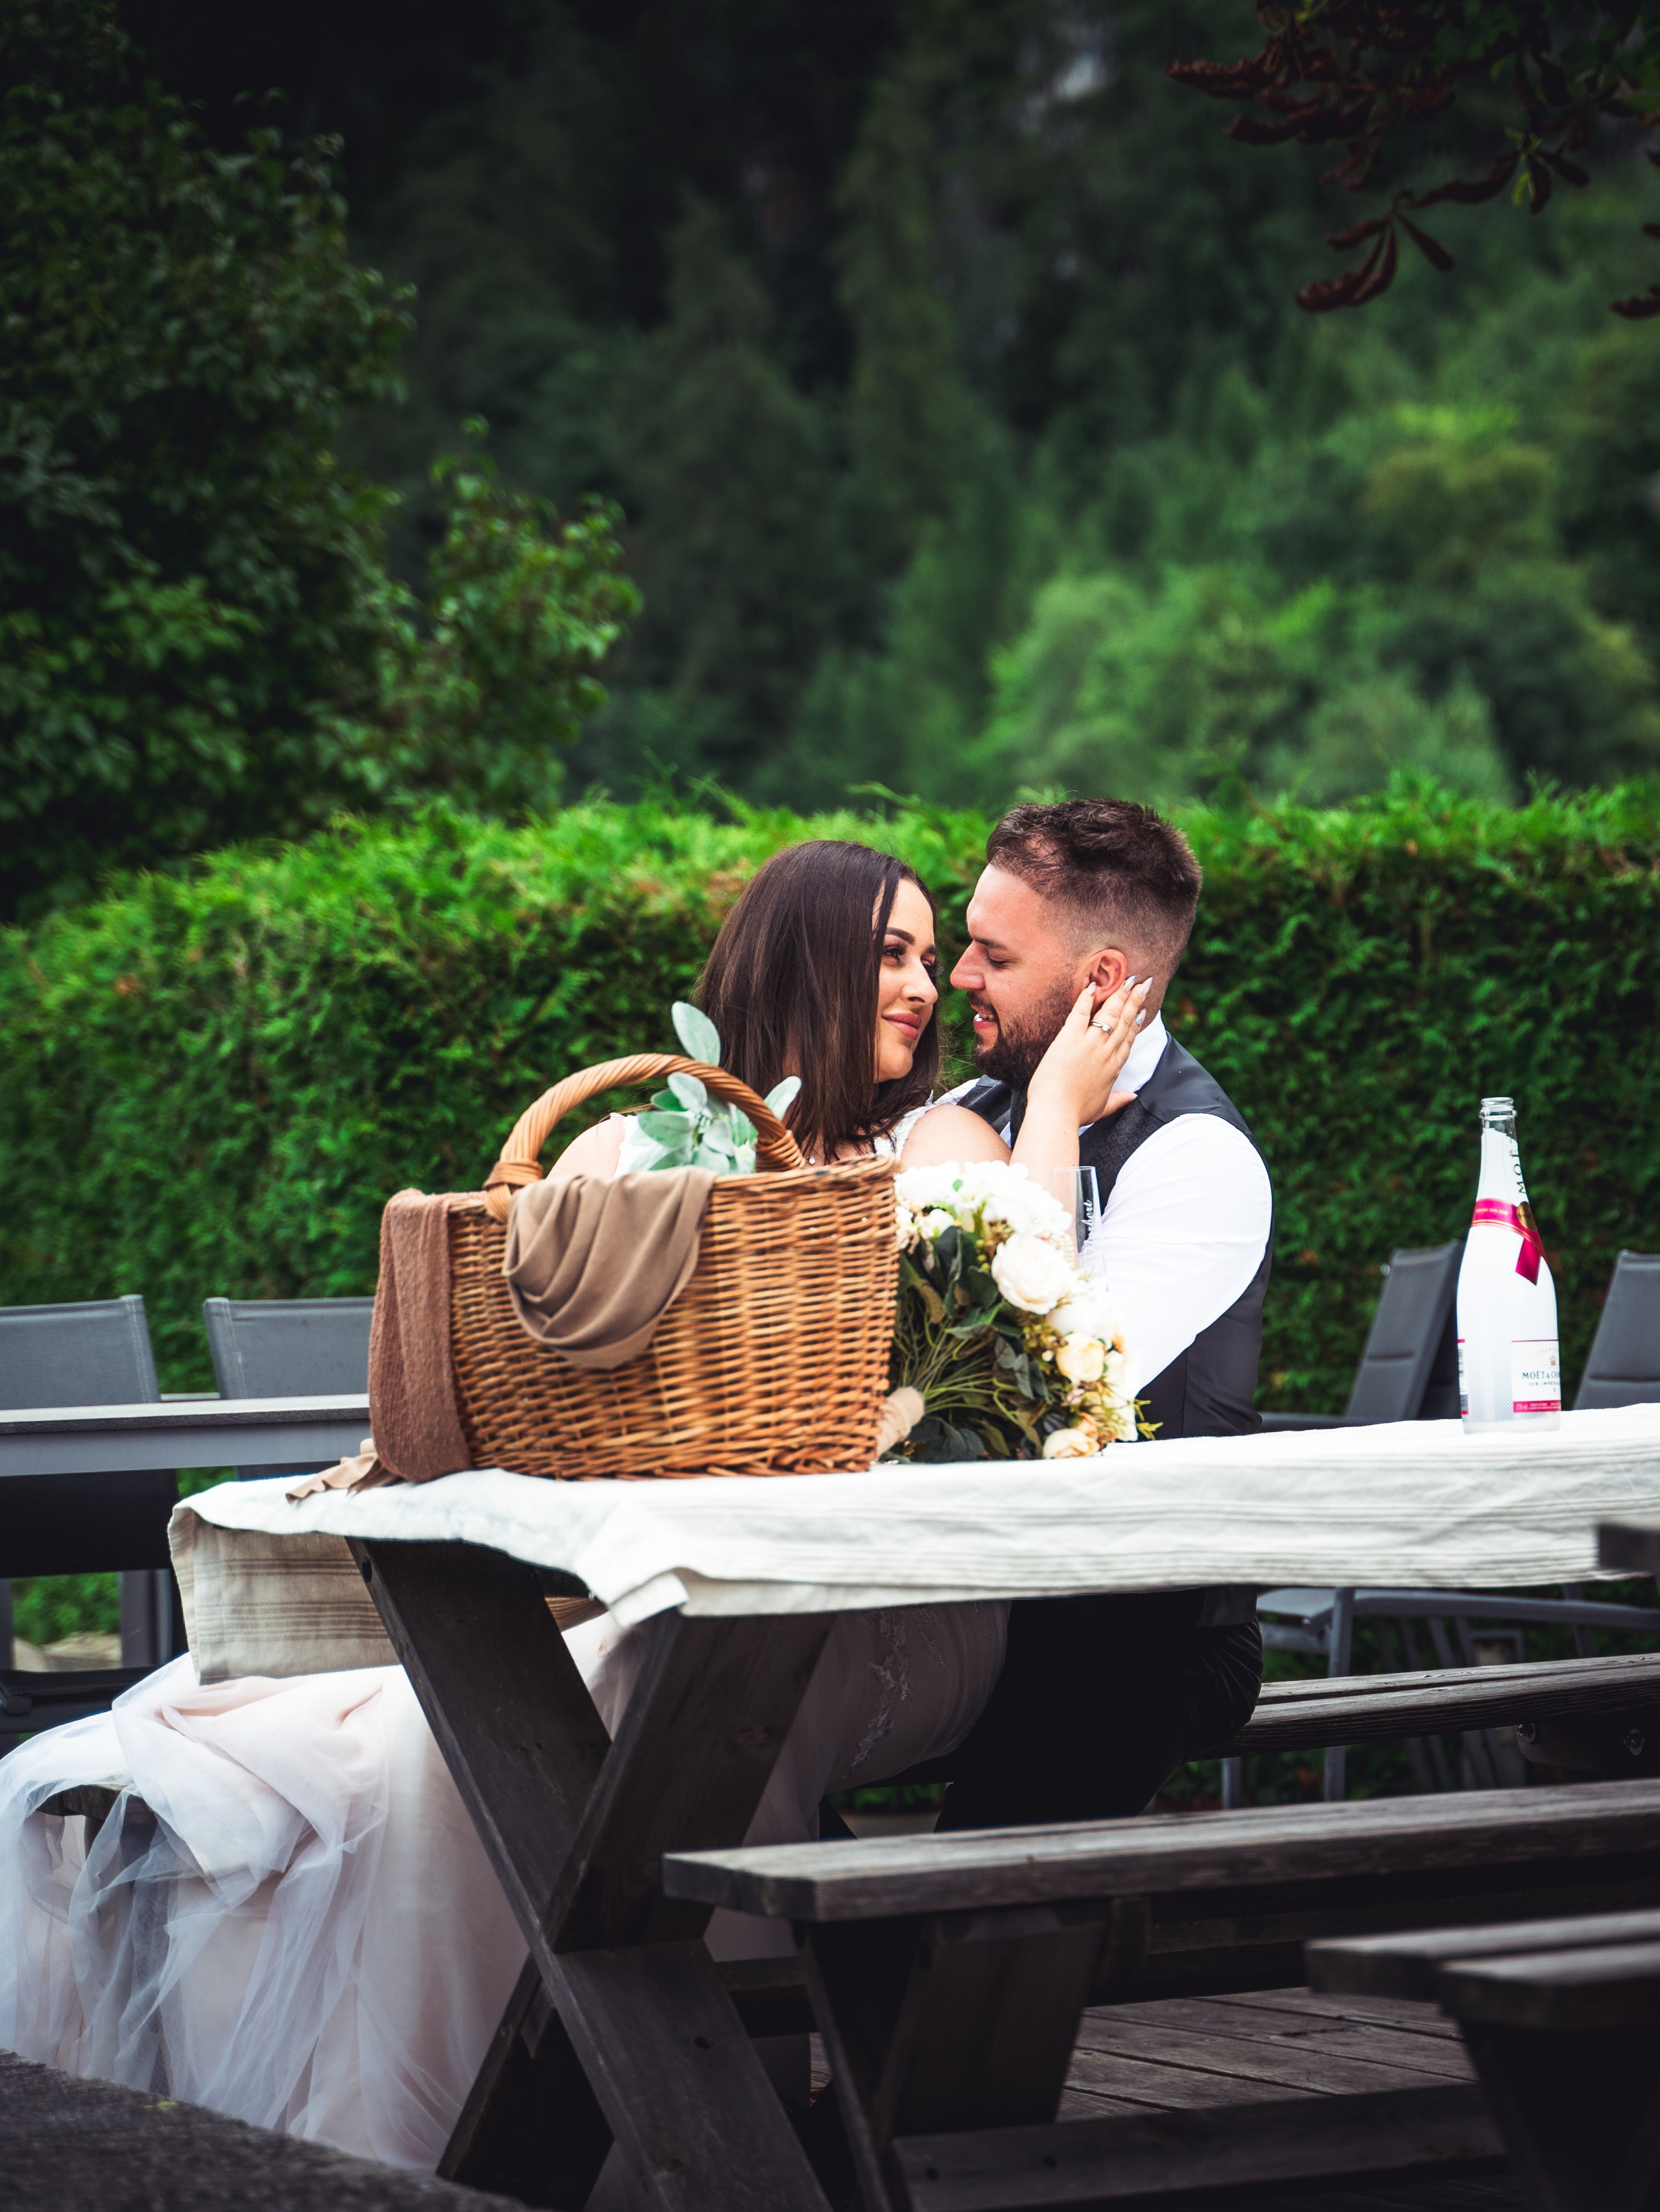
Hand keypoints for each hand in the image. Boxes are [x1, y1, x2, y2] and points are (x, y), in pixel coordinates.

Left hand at [1026, 976, 1151, 1127]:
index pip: (1129, 1038)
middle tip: (1143, 983)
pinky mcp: (1069, 1038)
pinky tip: (1092, 985)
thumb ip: (1118, 1100)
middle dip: (1135, 1000)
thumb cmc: (1075, 1113)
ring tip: (1128, 979)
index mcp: (1114, 1067)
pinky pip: (1080, 1012)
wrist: (1056, 1113)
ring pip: (1109, 1013)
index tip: (1143, 1009)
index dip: (1137, 1022)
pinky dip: (1086, 998)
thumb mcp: (1102, 1108)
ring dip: (1119, 994)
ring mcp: (1089, 1044)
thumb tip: (1133, 1097)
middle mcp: (1106, 1052)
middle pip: (1124, 1021)